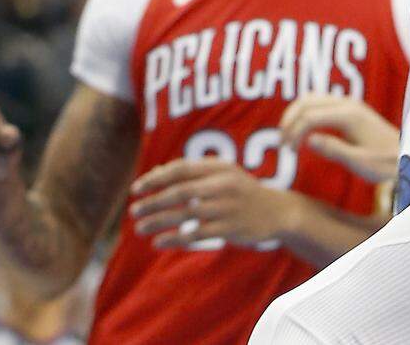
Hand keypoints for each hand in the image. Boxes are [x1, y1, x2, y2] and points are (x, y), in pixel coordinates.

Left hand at [129, 156, 291, 250]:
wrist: (276, 211)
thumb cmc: (241, 191)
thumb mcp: (222, 174)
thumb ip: (191, 172)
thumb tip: (156, 173)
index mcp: (219, 167)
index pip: (181, 168)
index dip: (156, 178)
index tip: (136, 189)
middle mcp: (222, 185)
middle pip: (180, 192)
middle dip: (153, 201)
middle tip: (134, 211)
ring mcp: (226, 207)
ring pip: (184, 214)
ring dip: (158, 221)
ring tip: (139, 228)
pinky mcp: (228, 228)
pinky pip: (195, 234)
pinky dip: (174, 238)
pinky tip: (158, 242)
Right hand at [278, 96, 400, 186]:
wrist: (406, 156)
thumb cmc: (385, 164)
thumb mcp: (359, 162)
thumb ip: (334, 150)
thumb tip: (308, 140)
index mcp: (349, 115)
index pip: (310, 115)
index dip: (294, 131)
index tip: (287, 151)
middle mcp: (348, 104)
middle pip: (307, 100)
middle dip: (290, 119)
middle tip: (282, 144)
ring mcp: (349, 104)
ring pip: (312, 99)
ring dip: (296, 115)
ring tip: (288, 139)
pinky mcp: (349, 110)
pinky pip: (320, 104)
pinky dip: (305, 115)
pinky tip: (303, 135)